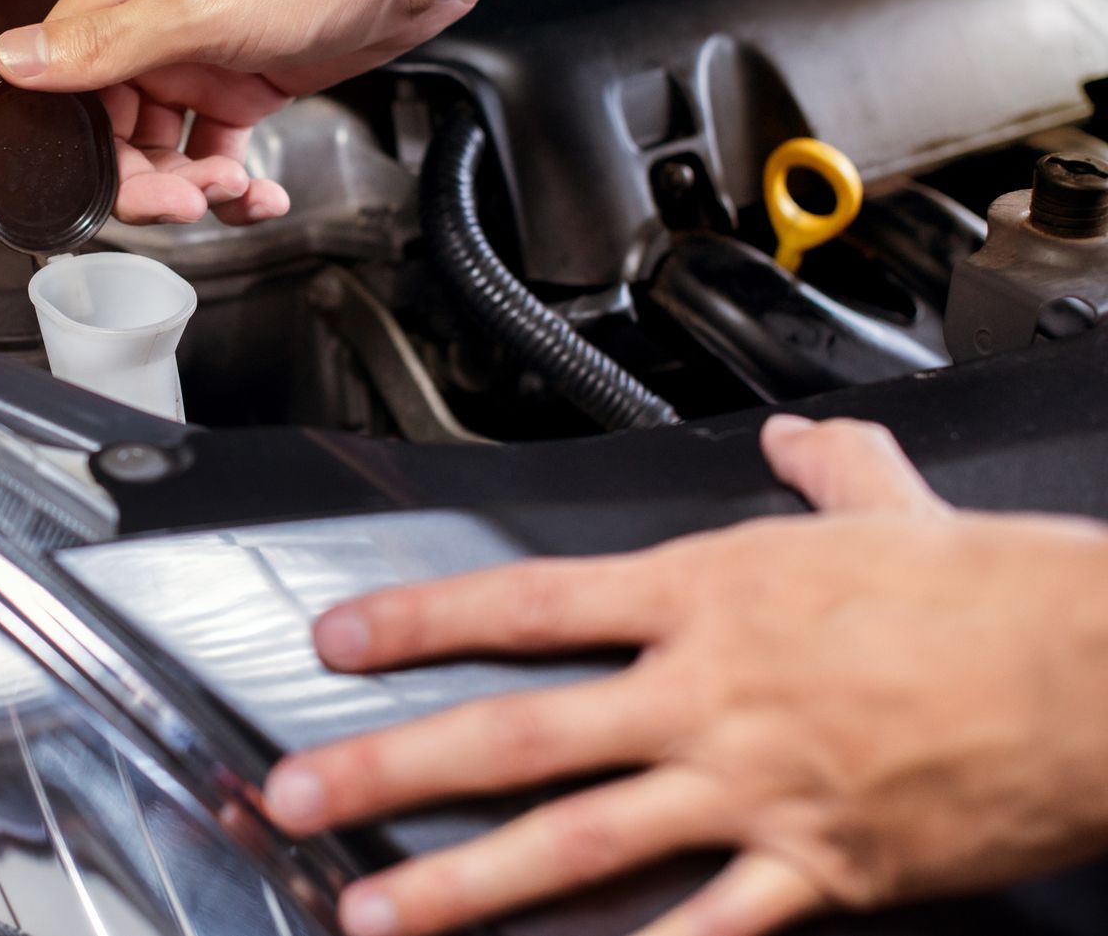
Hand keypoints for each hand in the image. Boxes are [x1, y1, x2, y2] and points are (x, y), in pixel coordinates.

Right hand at [0, 0, 495, 225]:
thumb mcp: (197, 10)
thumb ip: (103, 46)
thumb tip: (14, 61)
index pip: (64, 86)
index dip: (88, 149)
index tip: (121, 186)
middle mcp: (150, 22)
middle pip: (112, 130)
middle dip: (146, 180)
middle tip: (187, 203)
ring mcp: (198, 56)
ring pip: (162, 149)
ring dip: (192, 188)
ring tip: (230, 194)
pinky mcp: (243, 83)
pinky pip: (213, 151)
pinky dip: (230, 184)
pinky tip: (256, 196)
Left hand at [263, 416, 1107, 935]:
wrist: (1096, 670)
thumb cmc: (990, 590)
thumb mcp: (891, 502)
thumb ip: (824, 468)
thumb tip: (797, 441)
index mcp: (709, 593)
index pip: (526, 603)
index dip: (418, 622)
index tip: (336, 643)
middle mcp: (706, 692)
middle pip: (515, 733)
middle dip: (392, 766)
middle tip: (299, 794)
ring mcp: (752, 786)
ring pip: (577, 843)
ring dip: (465, 883)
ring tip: (375, 912)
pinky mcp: (815, 868)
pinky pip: (706, 930)